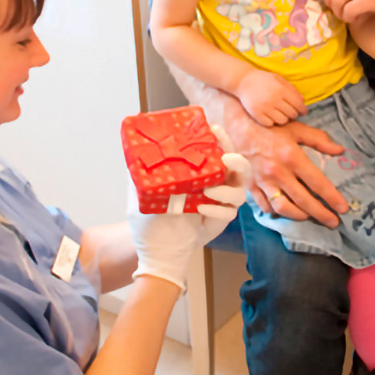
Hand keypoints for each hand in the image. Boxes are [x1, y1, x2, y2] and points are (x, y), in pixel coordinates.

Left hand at [128, 147, 250, 290]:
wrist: (160, 245)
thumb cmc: (157, 213)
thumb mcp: (146, 190)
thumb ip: (143, 174)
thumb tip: (133, 154)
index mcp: (207, 170)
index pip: (221, 150)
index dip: (222, 139)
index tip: (214, 129)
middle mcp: (221, 184)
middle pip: (241, 168)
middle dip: (236, 160)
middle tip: (224, 158)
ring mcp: (224, 203)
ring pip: (240, 193)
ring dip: (225, 190)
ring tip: (208, 190)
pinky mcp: (221, 220)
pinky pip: (227, 213)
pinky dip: (215, 210)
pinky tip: (201, 207)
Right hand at [227, 117, 347, 227]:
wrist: (239, 125)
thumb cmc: (270, 126)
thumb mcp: (297, 128)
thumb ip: (319, 140)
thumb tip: (339, 150)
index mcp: (292, 157)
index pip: (317, 182)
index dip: (332, 197)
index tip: (343, 208)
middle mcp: (278, 173)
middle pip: (303, 200)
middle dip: (320, 214)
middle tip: (333, 222)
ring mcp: (263, 181)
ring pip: (282, 208)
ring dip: (299, 216)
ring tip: (309, 217)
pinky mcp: (251, 185)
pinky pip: (264, 205)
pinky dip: (275, 212)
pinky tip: (284, 211)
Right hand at [237, 69, 306, 126]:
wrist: (242, 81)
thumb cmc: (263, 79)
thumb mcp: (279, 79)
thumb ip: (291, 89)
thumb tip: (302, 101)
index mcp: (281, 90)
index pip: (298, 104)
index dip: (303, 109)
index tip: (303, 112)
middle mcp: (274, 99)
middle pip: (292, 114)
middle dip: (293, 114)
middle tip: (290, 112)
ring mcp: (265, 108)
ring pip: (282, 121)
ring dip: (284, 118)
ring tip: (280, 114)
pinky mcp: (256, 114)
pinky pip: (270, 124)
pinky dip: (272, 122)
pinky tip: (271, 116)